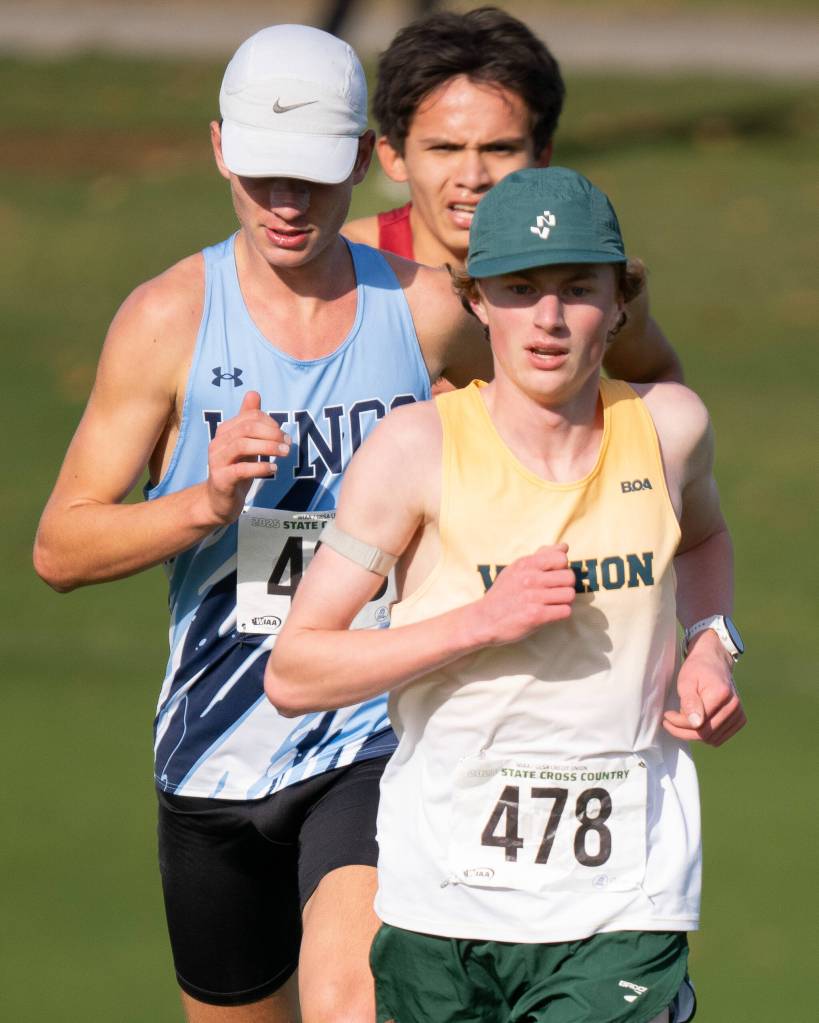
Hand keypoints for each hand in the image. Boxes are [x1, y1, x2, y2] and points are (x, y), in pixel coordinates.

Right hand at [204, 391, 289, 524]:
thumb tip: (253, 393)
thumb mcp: (246, 443)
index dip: (270, 423)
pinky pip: (241, 469)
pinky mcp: (221, 479)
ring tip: (284, 454)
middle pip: (246, 428)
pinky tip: (273, 469)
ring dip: (268, 447)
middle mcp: (218, 443)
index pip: (250, 417)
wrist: (219, 501)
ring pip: (242, 445)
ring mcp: (216, 461)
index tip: (284, 435)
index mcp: (225, 431)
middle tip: (288, 444)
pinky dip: (260, 467)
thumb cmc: (235, 469)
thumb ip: (249, 420)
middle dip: (271, 434)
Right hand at [470, 544, 575, 647]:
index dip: (562, 567)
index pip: (561, 558)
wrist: (484, 620)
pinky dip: (560, 613)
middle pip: (569, 577)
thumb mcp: (516, 569)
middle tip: (554, 592)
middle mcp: (530, 579)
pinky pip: (565, 611)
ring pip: (569, 595)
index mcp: (526, 564)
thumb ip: (541, 556)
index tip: (553, 576)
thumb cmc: (502, 593)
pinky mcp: (536, 616)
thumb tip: (564, 546)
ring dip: (564, 601)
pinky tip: (550, 613)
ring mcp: (533, 598)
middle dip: (566, 585)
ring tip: (552, 603)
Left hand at [663, 630, 746, 745]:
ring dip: (693, 734)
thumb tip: (696, 724)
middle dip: (683, 731)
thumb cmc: (697, 669)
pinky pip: (719, 738)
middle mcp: (734, 706)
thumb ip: (690, 702)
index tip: (666, 716)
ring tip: (682, 720)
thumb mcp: (686, 681)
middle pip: (705, 734)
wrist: (714, 661)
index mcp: (721, 695)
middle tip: (669, 722)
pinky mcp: (739, 719)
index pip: (698, 724)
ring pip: (712, 739)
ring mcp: (739, 714)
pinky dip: (705, 734)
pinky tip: (695, 722)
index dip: (678, 724)